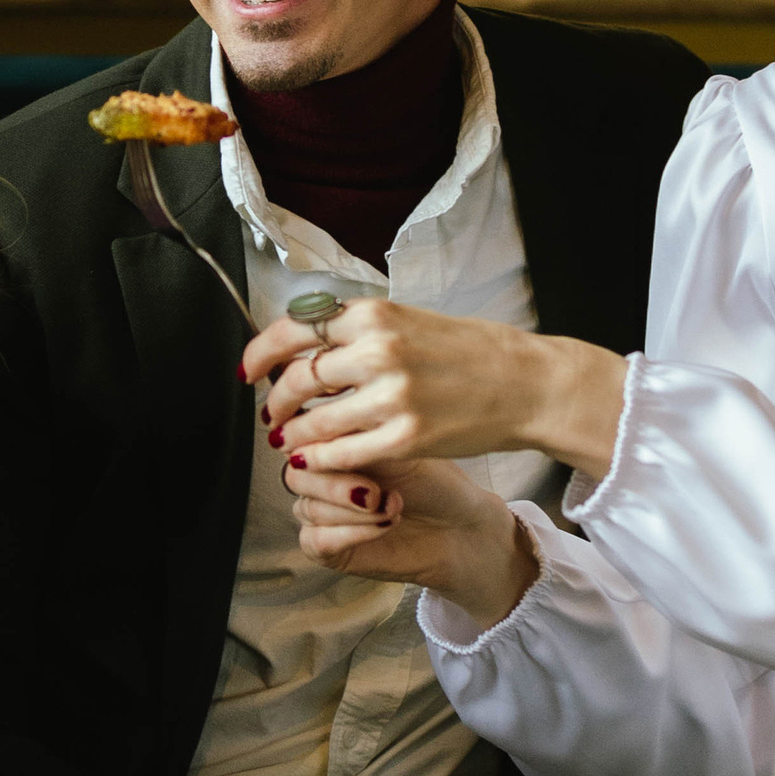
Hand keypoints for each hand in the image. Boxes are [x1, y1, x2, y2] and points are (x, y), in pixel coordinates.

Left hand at [241, 300, 623, 480]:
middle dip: (275, 402)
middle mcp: (378, 351)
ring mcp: (392, 396)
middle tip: (272, 415)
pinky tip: (315, 460)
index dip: (260, 353)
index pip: (293, 329)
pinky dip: (320, 460)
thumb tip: (303, 346)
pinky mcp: (406, 437)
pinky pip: (342, 453)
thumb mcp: (409, 321)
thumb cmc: (470, 351)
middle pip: (297, 379)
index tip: (250, 370)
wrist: (524, 383)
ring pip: (314, 423)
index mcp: (375, 315)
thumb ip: (357, 331)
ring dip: (293, 436)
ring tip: (291, 441)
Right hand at [282, 452, 539, 628]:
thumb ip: (354, 431)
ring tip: (394, 508)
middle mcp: (319, 474)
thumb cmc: (435, 482)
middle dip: (336, 483)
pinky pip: (315, 539)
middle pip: (296, 472)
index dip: (319, 442)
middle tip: (377, 492)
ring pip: (308, 507)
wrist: (460, 528)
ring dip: (355, 512)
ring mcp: (318, 510)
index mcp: (332, 440)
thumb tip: (320, 413)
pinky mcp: (323, 546)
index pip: (298, 434)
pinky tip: (383, 527)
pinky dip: (351, 533)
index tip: (353, 448)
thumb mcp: (397, 444)